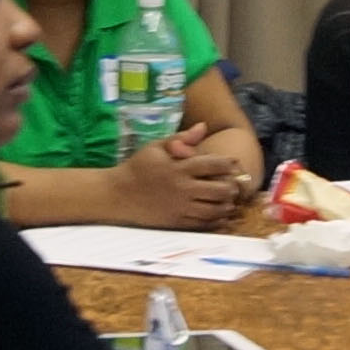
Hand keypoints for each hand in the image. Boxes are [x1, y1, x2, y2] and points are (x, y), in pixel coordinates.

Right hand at [114, 132, 255, 229]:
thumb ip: (181, 138)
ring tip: (228, 200)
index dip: (229, 164)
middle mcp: (183, 189)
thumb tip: (203, 126)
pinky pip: (204, 224)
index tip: (232, 164)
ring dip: (227, 205)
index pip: (215, 165)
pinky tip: (218, 214)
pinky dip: (216, 220)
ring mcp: (180, 208)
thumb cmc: (138, 167)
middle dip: (232, 187)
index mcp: (179, 168)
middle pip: (221, 190)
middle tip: (233, 185)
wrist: (116, 194)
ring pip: (216, 210)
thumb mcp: (155, 147)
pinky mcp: (176, 222)